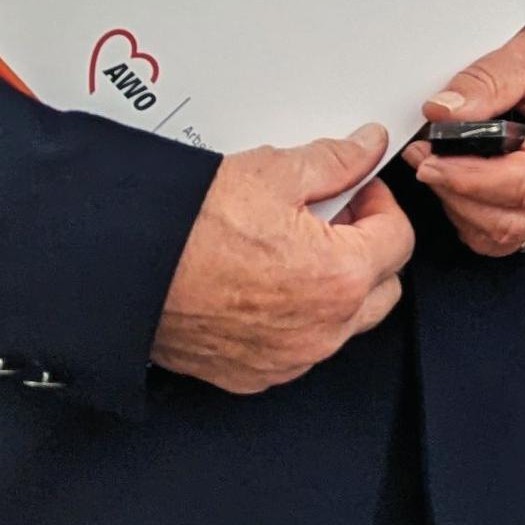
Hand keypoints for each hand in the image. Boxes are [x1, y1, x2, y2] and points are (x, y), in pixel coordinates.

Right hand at [149, 127, 412, 394]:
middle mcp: (323, 330)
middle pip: (382, 288)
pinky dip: (297, 319)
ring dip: (335, 287)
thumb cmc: (188, 229)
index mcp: (341, 277)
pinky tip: (265, 283)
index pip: (399, 240)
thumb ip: (334, 161)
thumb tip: (363, 149)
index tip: (358, 190)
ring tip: (292, 248)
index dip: (381, 205)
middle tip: (332, 217)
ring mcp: (289, 359)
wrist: (124, 271)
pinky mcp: (255, 376)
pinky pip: (299, 349)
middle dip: (367, 248)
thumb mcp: (272, 172)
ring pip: (343, 323)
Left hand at [409, 20, 524, 255]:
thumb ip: (487, 80)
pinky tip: (467, 189)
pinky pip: (517, 238)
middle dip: (457, 195)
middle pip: (515, 218)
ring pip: (512, 236)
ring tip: (442, 170)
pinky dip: (481, 220)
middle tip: (424, 160)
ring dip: (465, 210)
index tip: (432, 163)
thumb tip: (444, 113)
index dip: (471, 180)